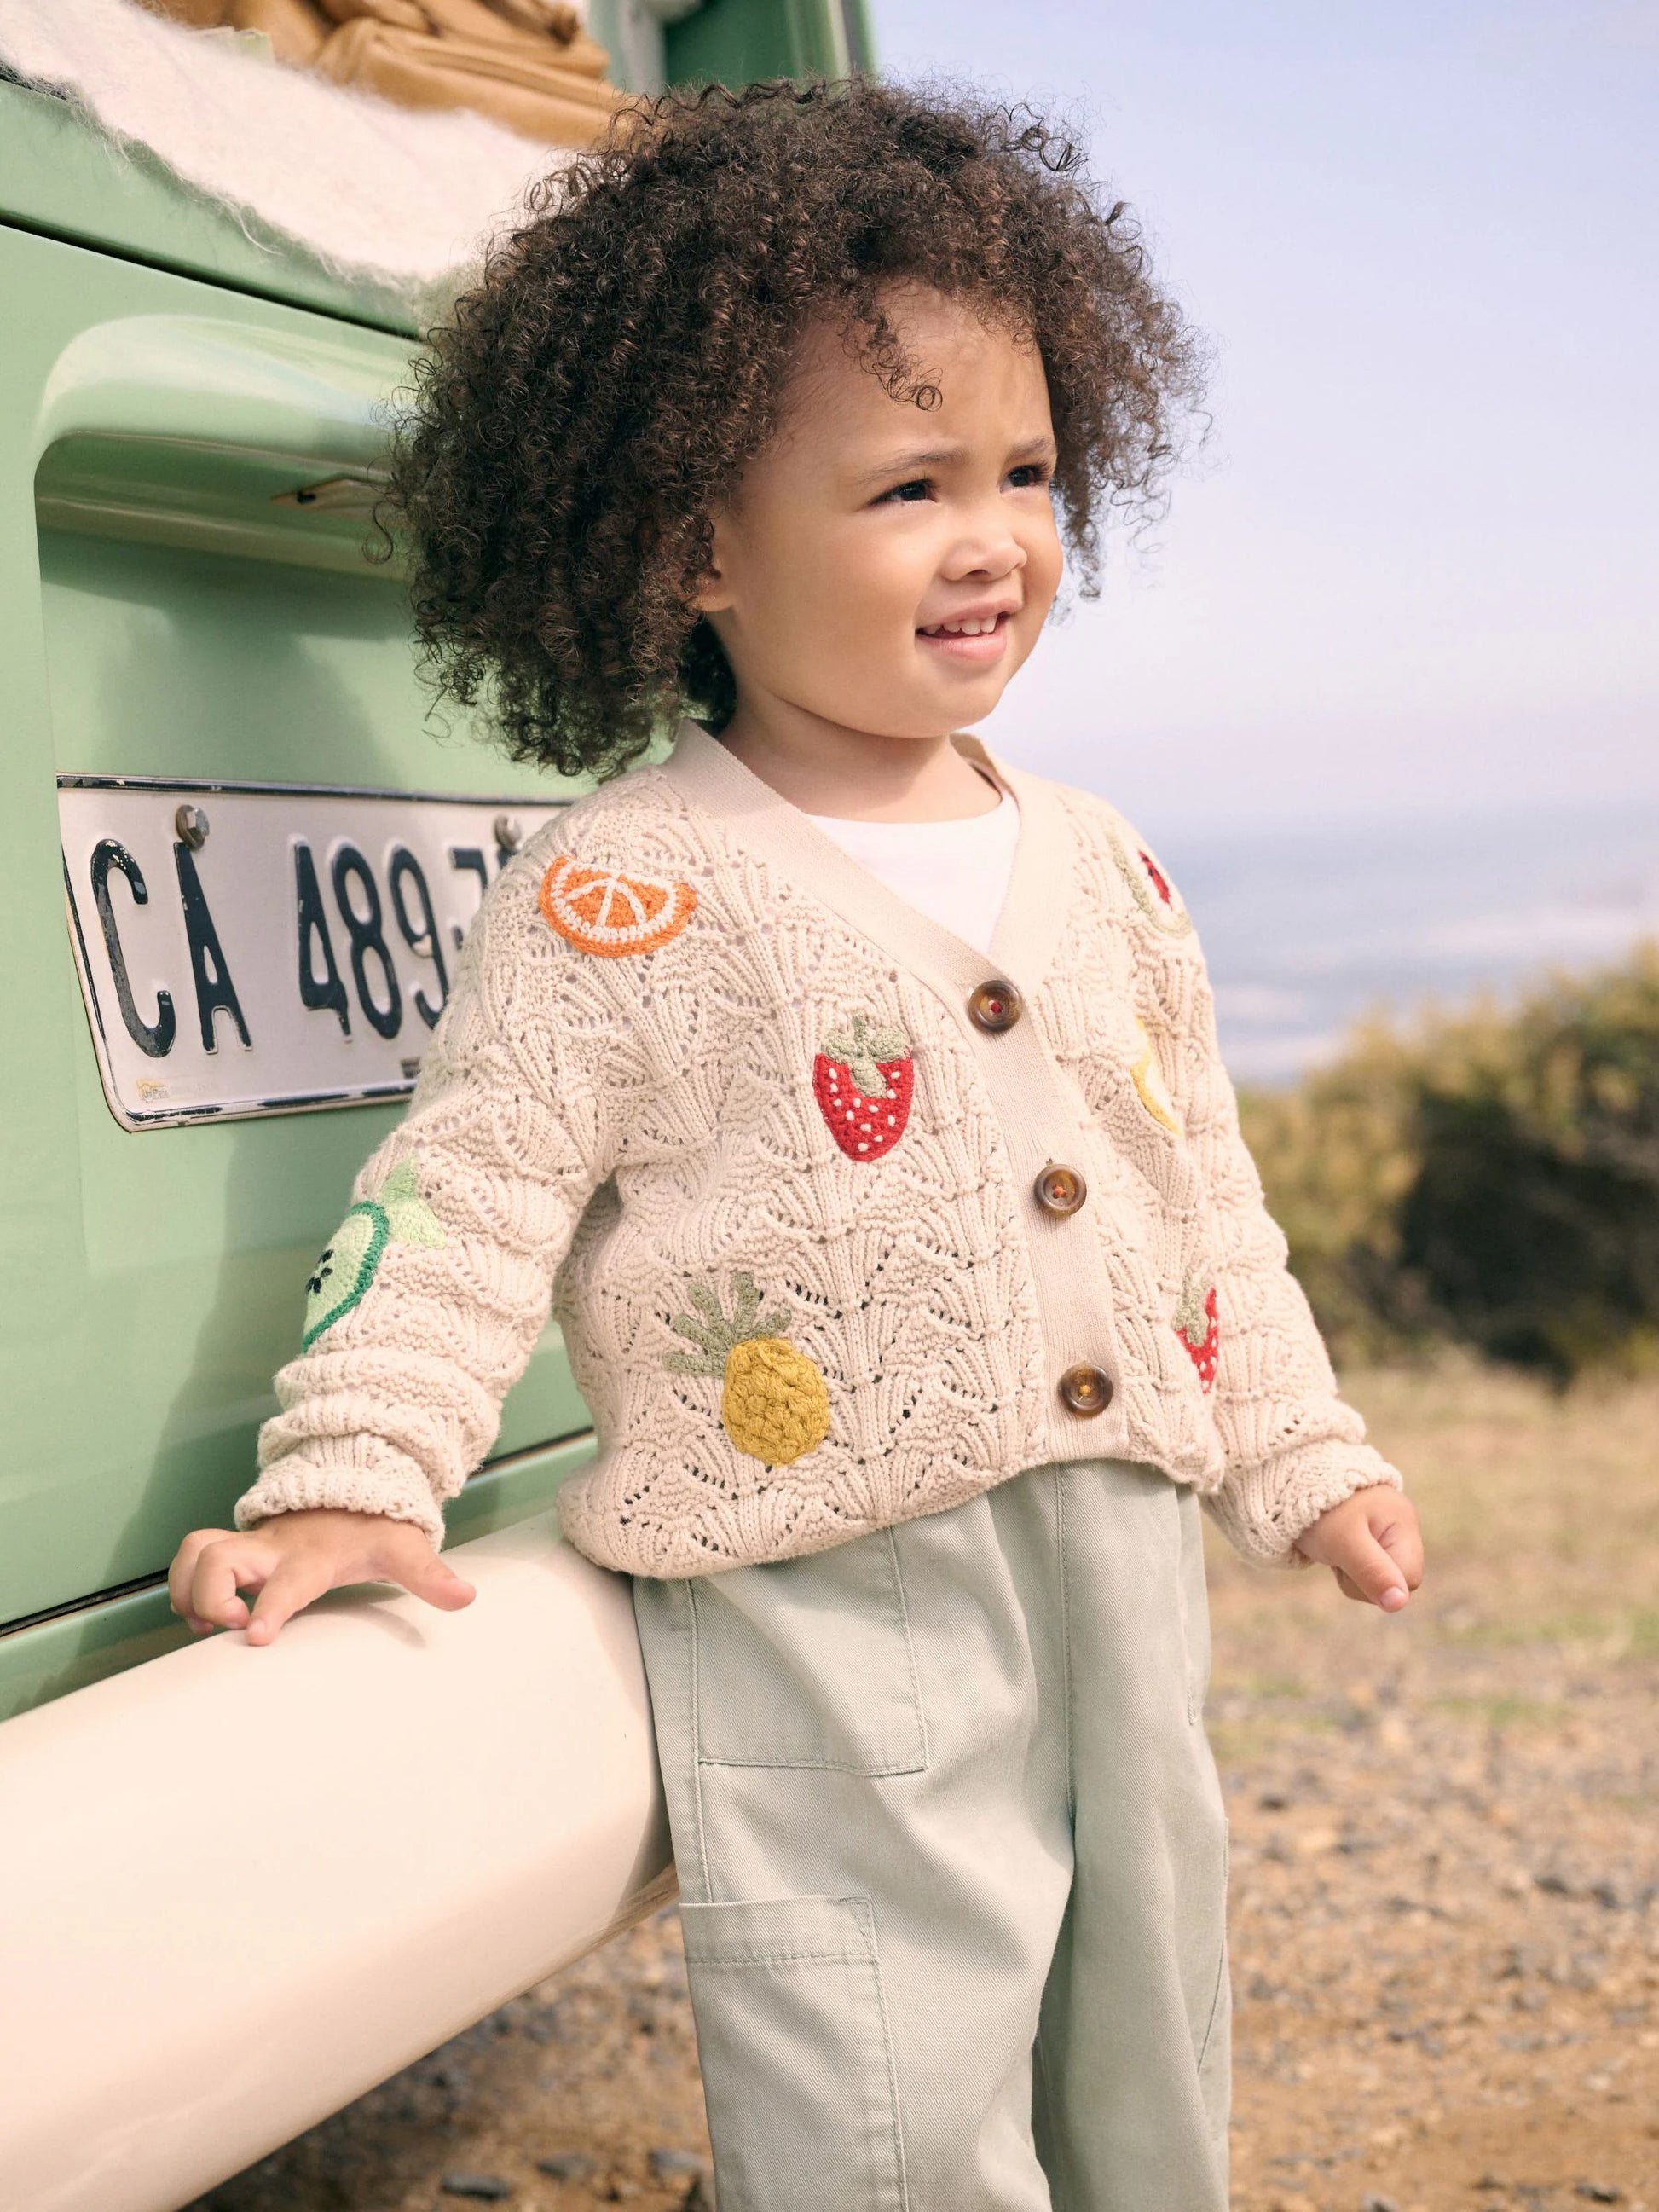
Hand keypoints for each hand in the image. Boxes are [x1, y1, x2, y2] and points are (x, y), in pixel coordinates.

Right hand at [166, 1509, 475, 1646]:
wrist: (349, 1490)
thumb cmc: (372, 1527)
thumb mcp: (404, 1548)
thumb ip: (430, 1574)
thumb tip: (465, 1596)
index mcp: (314, 1556)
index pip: (289, 1580)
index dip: (270, 1607)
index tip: (254, 1636)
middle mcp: (272, 1548)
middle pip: (218, 1557)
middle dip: (209, 1593)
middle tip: (229, 1625)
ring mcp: (248, 1547)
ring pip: (193, 1552)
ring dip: (185, 1588)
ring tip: (205, 1623)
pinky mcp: (232, 1551)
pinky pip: (187, 1559)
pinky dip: (179, 1585)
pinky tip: (197, 1615)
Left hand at [1292, 1485, 1423, 1611]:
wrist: (1290, 1484)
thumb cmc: (1319, 1510)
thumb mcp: (1343, 1542)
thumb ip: (1372, 1572)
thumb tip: (1399, 1604)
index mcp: (1404, 1522)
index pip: (1409, 1579)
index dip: (1377, 1581)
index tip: (1349, 1559)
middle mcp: (1401, 1528)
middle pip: (1395, 1583)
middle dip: (1362, 1578)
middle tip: (1338, 1552)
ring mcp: (1387, 1534)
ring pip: (1379, 1581)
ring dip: (1352, 1573)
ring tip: (1334, 1547)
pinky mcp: (1371, 1541)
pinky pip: (1366, 1572)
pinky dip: (1347, 1566)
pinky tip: (1336, 1549)